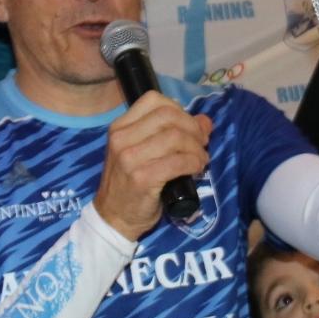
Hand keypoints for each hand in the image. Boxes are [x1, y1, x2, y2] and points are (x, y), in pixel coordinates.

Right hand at [94, 91, 212, 240]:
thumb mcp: (144, 152)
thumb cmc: (129, 183)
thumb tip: (205, 120)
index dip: (180, 110)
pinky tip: (196, 169)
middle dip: (192, 128)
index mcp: (120, 127)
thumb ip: (170, 133)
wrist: (113, 217)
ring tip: (200, 159)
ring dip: (196, 148)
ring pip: (175, 138)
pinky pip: (178, 162)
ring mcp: (129, 158)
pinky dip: (194, 163)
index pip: (154, 100)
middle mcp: (121, 138)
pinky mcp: (142, 178)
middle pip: (168, 116)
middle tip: (202, 143)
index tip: (190, 127)